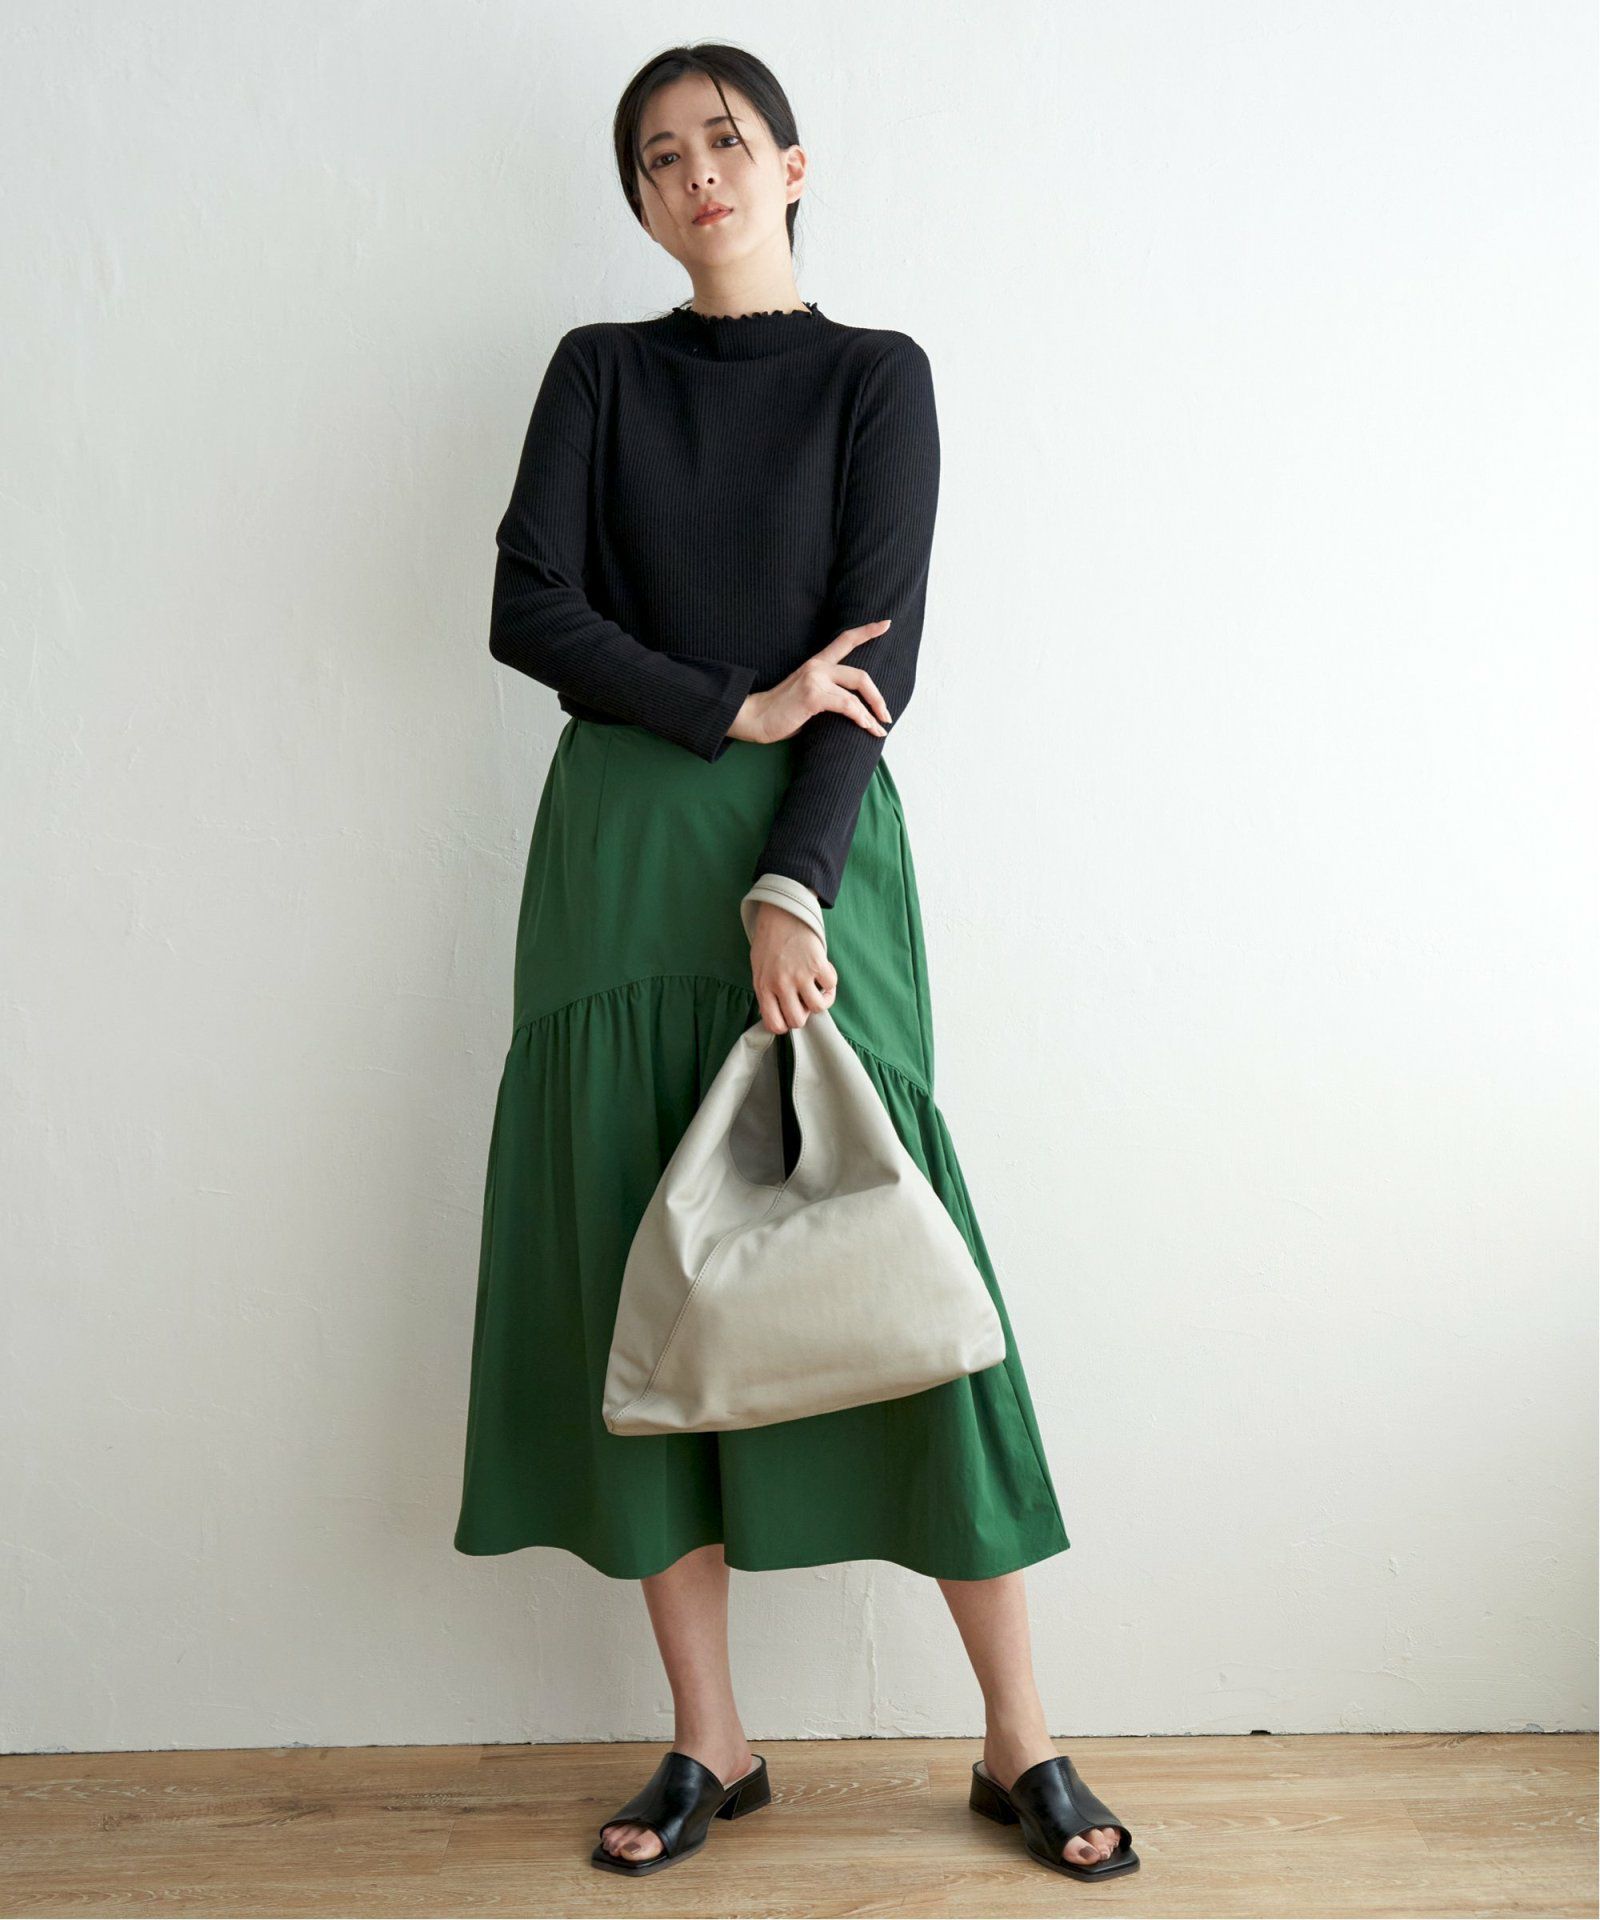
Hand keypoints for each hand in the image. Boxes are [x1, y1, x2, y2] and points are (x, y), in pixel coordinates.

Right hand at [728, 621, 893, 744]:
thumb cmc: (781, 712)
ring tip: (879, 729)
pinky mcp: (812, 695)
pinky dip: (860, 717)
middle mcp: (817, 667)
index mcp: (816, 664)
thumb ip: (828, 694)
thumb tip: (853, 709)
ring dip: (872, 713)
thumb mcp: (808, 697)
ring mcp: (815, 679)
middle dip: (878, 697)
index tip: (886, 624)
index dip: (867, 631)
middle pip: (860, 675)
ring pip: (857, 691)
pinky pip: (847, 705)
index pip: (845, 641)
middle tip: (886, 715)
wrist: (755, 718)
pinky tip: (865, 726)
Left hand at [750, 904, 837, 1033]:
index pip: (775, 1024)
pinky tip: (823, 976)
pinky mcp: (817, 963)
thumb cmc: (768, 943)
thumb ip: (766, 993)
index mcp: (763, 988)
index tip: (790, 1016)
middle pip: (798, 1021)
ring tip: (817, 990)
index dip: (785, 1025)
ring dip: (820, 1001)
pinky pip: (831, 985)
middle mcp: (781, 984)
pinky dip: (830, 984)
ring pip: (817, 1007)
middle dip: (803, 1014)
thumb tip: (775, 1015)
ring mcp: (800, 975)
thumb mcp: (759, 970)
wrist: (780, 914)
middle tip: (802, 1001)